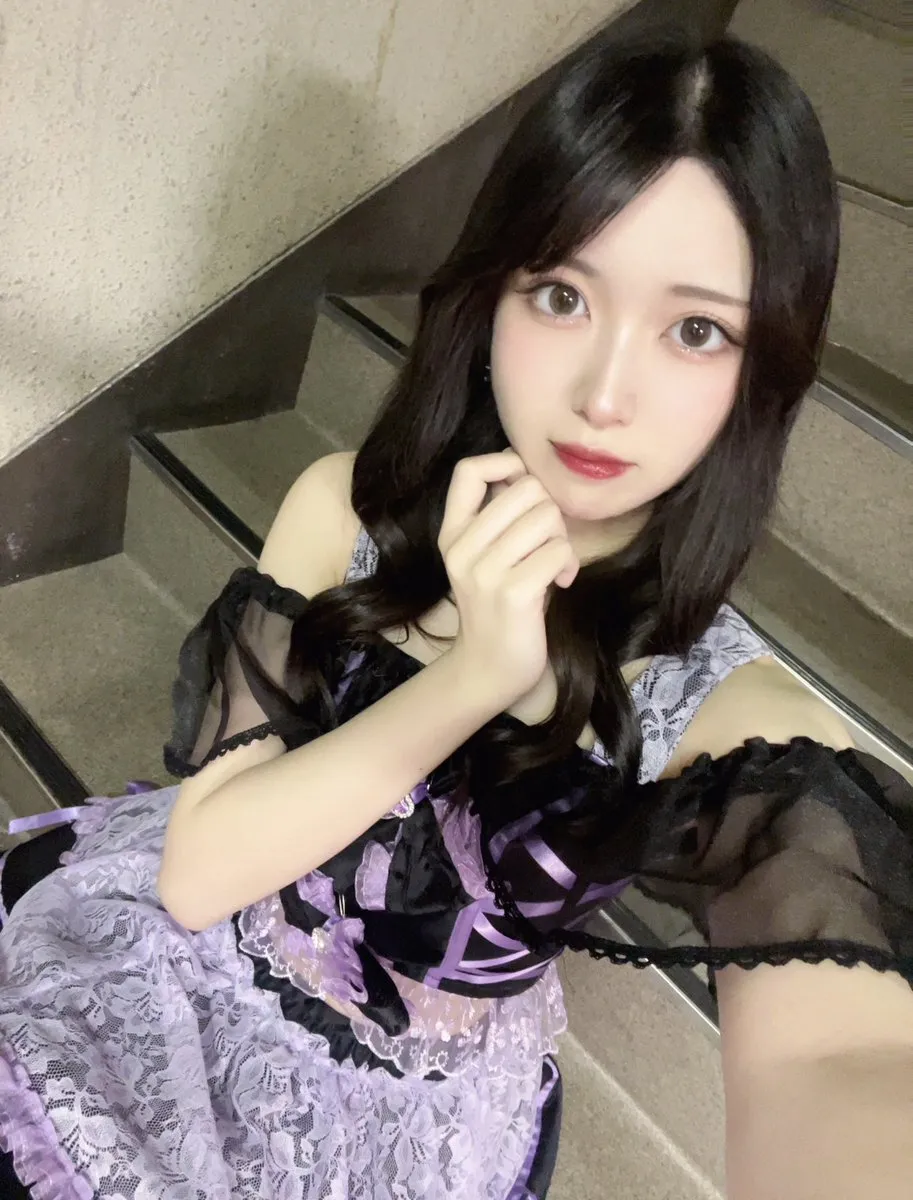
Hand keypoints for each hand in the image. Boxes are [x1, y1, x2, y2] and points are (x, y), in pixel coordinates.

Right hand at [437, 451, 578, 708]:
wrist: (490, 667)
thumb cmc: (499, 606)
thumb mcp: (484, 556)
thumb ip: (498, 516)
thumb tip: (523, 468)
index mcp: (451, 533)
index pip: (468, 470)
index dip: (505, 463)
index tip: (523, 487)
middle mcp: (462, 548)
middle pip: (525, 488)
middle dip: (550, 510)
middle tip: (548, 541)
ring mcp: (484, 571)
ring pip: (547, 517)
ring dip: (562, 539)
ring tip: (553, 565)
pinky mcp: (513, 593)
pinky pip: (559, 550)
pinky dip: (568, 565)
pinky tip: (561, 583)